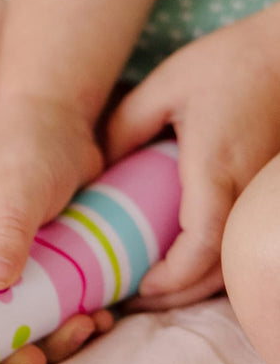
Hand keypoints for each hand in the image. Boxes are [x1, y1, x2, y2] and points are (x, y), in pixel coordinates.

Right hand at [0, 91, 104, 363]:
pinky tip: (102, 313)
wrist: (63, 121)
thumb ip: (5, 229)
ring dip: (51, 340)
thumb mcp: (18, 184)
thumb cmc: (28, 143)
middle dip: (8, 354)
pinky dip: (75, 322)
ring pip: (18, 329)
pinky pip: (52, 312)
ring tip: (89, 325)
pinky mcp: (43, 273)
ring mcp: (8, 274)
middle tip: (44, 354)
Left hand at [107, 8, 279, 309]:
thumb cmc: (227, 63)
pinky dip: (217, 265)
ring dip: (198, 286)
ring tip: (156, 292)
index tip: (139, 287)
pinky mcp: (267, 192)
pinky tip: (190, 266)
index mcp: (215, 167)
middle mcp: (245, 189)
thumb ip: (125, 127)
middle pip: (220, 268)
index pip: (200, 243)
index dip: (172, 277)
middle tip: (135, 301)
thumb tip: (101, 168)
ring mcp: (262, 194)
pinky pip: (244, 243)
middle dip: (178, 295)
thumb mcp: (163, 86)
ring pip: (237, 262)